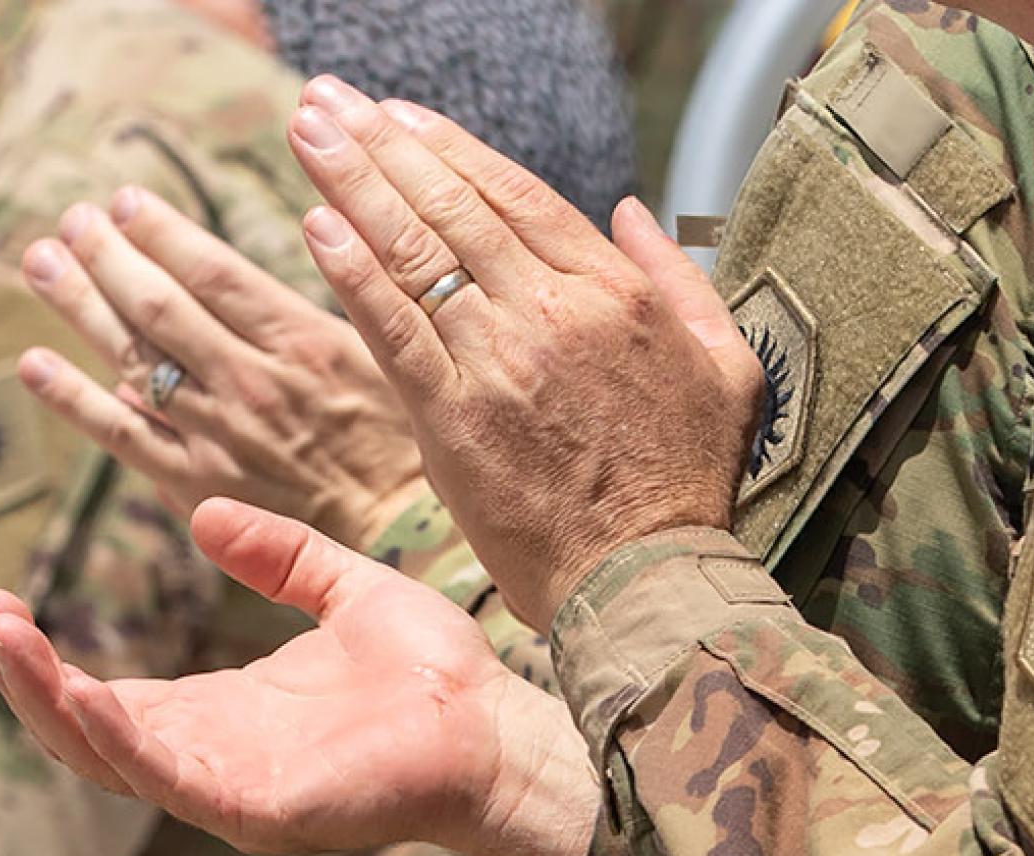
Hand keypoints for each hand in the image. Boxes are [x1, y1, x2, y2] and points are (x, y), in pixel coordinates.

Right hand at [0, 499, 599, 855]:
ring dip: (51, 705)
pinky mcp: (257, 809)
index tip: (2, 599)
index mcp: (223, 713)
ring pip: (110, 759)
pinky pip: (169, 780)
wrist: (498, 727)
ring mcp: (229, 789)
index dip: (49, 658)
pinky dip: (118, 741)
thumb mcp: (342, 590)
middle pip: (87, 732)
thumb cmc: (433, 676)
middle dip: (28, 681)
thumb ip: (277, 557)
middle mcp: (212, 755)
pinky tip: (79, 695)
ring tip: (6, 642)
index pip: (108, 696)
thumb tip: (204, 512)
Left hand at [20, 186, 427, 550]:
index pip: (213, 272)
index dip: (162, 232)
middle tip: (74, 218)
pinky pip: (122, 436)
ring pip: (134, 358)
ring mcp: (219, 434)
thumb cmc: (408, 436)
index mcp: (301, 341)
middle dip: (109, 255)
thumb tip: (254, 266)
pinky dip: (74, 398)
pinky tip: (33, 363)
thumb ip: (321, 305)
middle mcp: (251, 382)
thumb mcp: (384, 350)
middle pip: (161, 306)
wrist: (410, 533)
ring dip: (80, 304)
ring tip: (41, 260)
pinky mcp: (200, 484)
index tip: (127, 200)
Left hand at [285, 76, 764, 627]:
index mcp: (613, 292)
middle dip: (381, 144)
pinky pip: (393, 329)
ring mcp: (499, 361)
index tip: (399, 116)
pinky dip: (353, 273)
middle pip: (452, 205)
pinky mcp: (453, 417)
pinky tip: (315, 226)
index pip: (517, 194)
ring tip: (307, 132)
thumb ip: (681, 278)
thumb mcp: (726, 364)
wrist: (648, 576)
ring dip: (351, 185)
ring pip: (414, 253)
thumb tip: (631, 212)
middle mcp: (552, 310)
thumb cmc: (688, 479)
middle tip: (327, 102)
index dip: (449, 148)